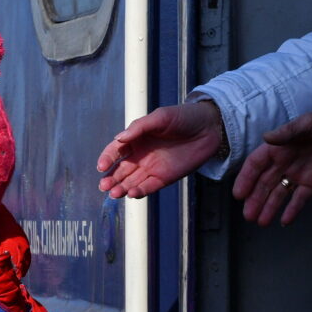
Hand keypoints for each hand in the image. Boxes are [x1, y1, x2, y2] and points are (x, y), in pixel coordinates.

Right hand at [97, 101, 223, 197]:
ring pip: (131, 181)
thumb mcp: (160, 117)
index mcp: (135, 140)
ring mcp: (151, 168)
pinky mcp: (164, 178)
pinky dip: (139, 191)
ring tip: (114, 193)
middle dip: (111, 178)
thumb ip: (139, 127)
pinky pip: (148, 187)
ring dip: (121, 188)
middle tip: (104, 185)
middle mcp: (140, 156)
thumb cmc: (183, 117)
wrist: (209, 127)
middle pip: (120, 170)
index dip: (107, 158)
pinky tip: (131, 193)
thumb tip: (119, 138)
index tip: (102, 166)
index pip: (116, 151)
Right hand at [232, 87, 311, 225]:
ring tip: (260, 222)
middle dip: (255, 200)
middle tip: (248, 216)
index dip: (245, 179)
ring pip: (279, 193)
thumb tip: (266, 137)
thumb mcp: (306, 123)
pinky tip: (284, 221)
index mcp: (278, 148)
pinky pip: (300, 198)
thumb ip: (286, 132)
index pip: (255, 166)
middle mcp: (284, 163)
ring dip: (269, 207)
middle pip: (265, 184)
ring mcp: (298, 173)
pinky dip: (293, 209)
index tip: (238, 194)